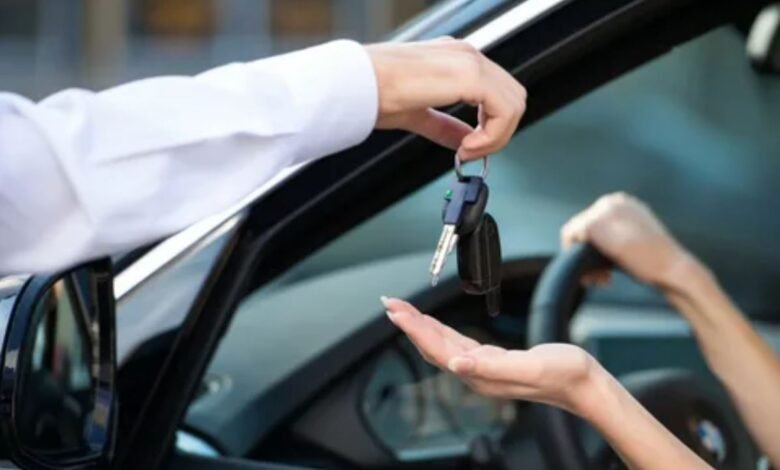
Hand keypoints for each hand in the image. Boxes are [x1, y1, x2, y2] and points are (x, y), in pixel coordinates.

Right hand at [366, 38, 526, 159]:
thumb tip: (462, 140)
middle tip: (472, 151)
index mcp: (455, 60)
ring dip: (498, 135)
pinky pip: (504, 109)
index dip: (492, 126)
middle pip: (514, 97)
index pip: (497, 93)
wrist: (355, 84)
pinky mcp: (469, 75)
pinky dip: (493, 134)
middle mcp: (466, 55)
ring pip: (515, 102)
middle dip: (500, 132)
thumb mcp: (418, 112)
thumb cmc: (372, 90)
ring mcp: (469, 61)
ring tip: (468, 150)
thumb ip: (446, 125)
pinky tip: (467, 145)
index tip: (469, 147)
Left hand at [382, 297, 600, 415]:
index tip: (396, 311)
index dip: (414, 329)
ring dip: (421, 326)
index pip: (437, 349)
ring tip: (403, 311)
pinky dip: (440, 330)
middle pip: (433, 345)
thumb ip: (490, 367)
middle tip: (390, 303)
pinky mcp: (492, 360)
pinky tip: (433, 325)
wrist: (583, 383)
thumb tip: (456, 365)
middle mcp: (476, 372)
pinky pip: (457, 343)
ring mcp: (483, 368)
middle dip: (410, 324)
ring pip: (442, 344)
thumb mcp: (528, 367)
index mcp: (481, 374)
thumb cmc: (562, 375)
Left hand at [561, 192, 698, 289]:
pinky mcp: (594, 223)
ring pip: (573, 233)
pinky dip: (575, 257)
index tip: (606, 269)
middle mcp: (612, 200)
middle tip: (602, 278)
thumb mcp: (634, 238)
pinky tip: (597, 275)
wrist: (672, 267)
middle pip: (580, 228)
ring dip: (581, 259)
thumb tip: (591, 242)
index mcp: (622, 202)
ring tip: (600, 279)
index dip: (594, 248)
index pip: (592, 222)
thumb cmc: (658, 261)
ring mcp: (602, 210)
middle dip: (588, 255)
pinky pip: (568, 238)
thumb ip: (616, 234)